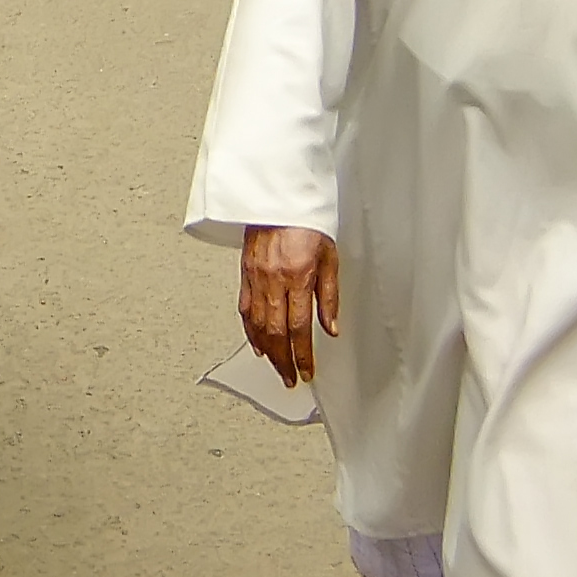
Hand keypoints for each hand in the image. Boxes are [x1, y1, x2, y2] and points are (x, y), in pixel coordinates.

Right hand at [240, 225, 339, 385]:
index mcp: (297, 276)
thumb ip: (329, 296)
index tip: (307, 370)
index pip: (299, 327)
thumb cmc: (307, 223)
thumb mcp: (330, 257)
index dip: (303, 354)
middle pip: (276, 332)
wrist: (279, 198)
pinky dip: (251, 331)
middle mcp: (273, 279)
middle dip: (283, 361)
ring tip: (277, 368)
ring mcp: (256, 277)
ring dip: (268, 351)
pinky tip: (258, 344)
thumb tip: (331, 328)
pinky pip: (245, 310)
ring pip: (258, 325)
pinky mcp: (245, 274)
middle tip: (290, 378)